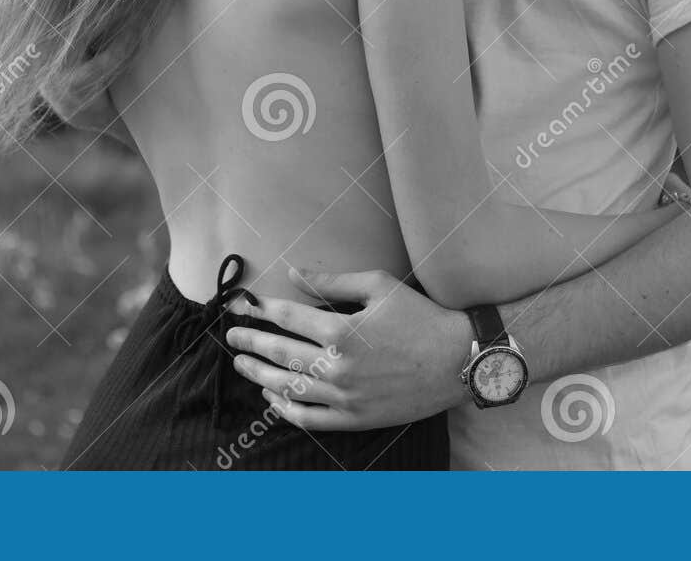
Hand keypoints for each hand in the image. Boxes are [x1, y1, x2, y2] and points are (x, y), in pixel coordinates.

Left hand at [223, 267, 472, 430]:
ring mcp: (345, 397)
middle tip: (232, 336)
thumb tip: (295, 272)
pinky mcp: (355, 418)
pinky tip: (272, 398)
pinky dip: (285, 409)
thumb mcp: (379, 286)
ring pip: (288, 388)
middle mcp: (338, 366)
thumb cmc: (421, 317)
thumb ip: (332, 281)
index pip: (286, 318)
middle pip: (280, 354)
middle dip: (251, 343)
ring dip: (259, 376)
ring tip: (242, 365)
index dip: (259, 311)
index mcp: (341, 331)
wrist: (458, 360)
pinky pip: (309, 418)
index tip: (240, 307)